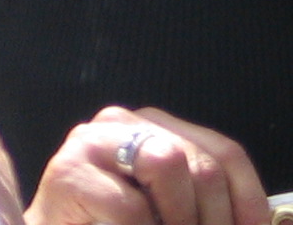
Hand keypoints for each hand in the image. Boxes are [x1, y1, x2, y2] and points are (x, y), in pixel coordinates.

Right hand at [28, 106, 267, 224]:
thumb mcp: (176, 212)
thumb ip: (209, 205)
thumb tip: (267, 223)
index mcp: (157, 129)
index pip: (225, 152)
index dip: (248, 202)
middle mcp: (123, 121)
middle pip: (202, 164)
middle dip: (210, 221)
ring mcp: (91, 141)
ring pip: (167, 163)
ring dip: (176, 220)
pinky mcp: (68, 172)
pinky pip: (132, 206)